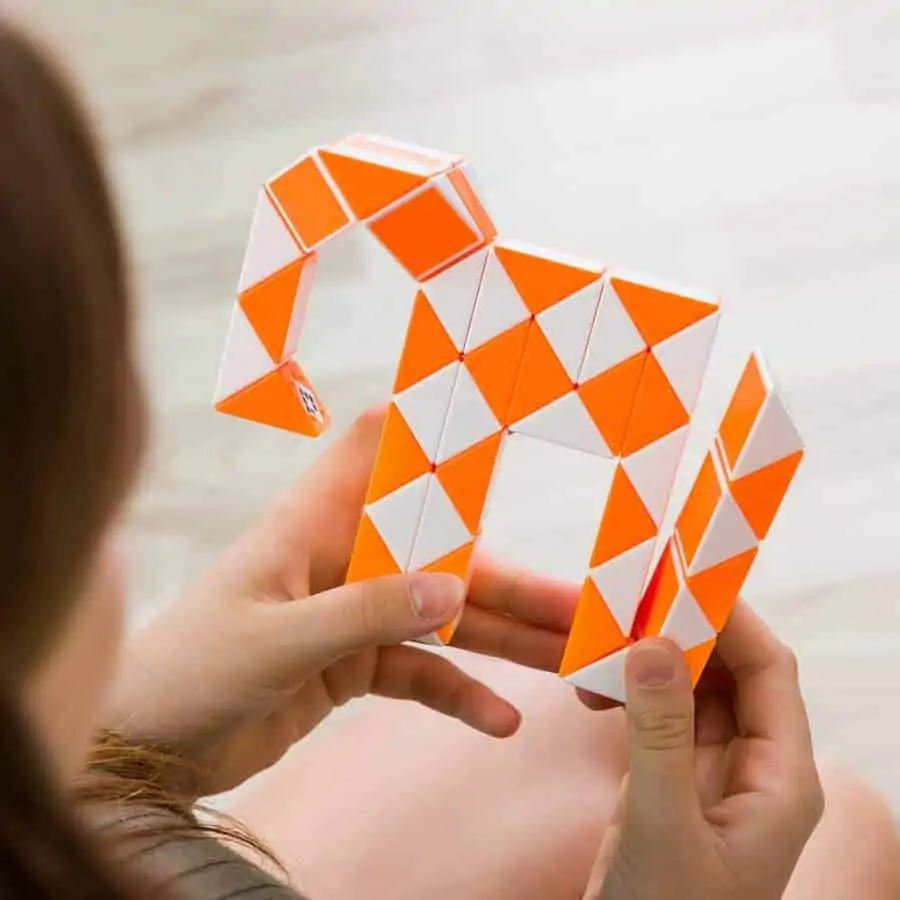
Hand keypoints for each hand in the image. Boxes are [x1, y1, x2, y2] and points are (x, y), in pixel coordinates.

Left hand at [106, 407, 577, 796]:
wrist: (150, 748)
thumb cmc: (190, 669)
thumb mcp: (276, 640)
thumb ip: (364, 612)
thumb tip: (453, 587)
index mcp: (313, 524)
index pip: (372, 448)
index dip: (427, 424)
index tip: (497, 415)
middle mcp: (344, 558)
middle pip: (440, 554)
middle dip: (508, 578)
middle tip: (580, 601)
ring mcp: (355, 613)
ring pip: (443, 616)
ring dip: (503, 638)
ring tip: (569, 658)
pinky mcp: (355, 665)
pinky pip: (422, 674)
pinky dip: (459, 693)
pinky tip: (500, 718)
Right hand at [585, 603, 824, 899]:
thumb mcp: (660, 827)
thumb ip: (660, 734)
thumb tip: (656, 644)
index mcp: (780, 781)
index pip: (769, 672)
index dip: (731, 619)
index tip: (679, 579)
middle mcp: (755, 770)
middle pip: (731, 672)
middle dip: (683, 634)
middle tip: (627, 603)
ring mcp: (713, 775)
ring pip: (692, 690)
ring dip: (650, 663)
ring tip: (598, 650)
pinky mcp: (674, 782)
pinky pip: (661, 716)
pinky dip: (631, 694)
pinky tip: (593, 691)